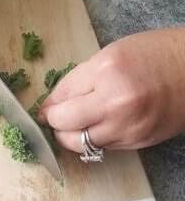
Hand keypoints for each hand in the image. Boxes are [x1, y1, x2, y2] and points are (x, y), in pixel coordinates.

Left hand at [37, 28, 184, 151]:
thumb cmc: (156, 54)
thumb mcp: (111, 54)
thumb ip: (80, 78)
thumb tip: (53, 102)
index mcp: (106, 72)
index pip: (61, 96)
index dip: (49, 104)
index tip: (45, 108)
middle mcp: (116, 103)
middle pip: (64, 124)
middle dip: (54, 122)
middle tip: (55, 117)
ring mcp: (128, 126)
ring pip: (80, 143)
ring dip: (71, 136)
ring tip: (74, 125)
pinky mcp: (138, 141)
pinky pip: (103, 147)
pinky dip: (95, 139)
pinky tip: (99, 126)